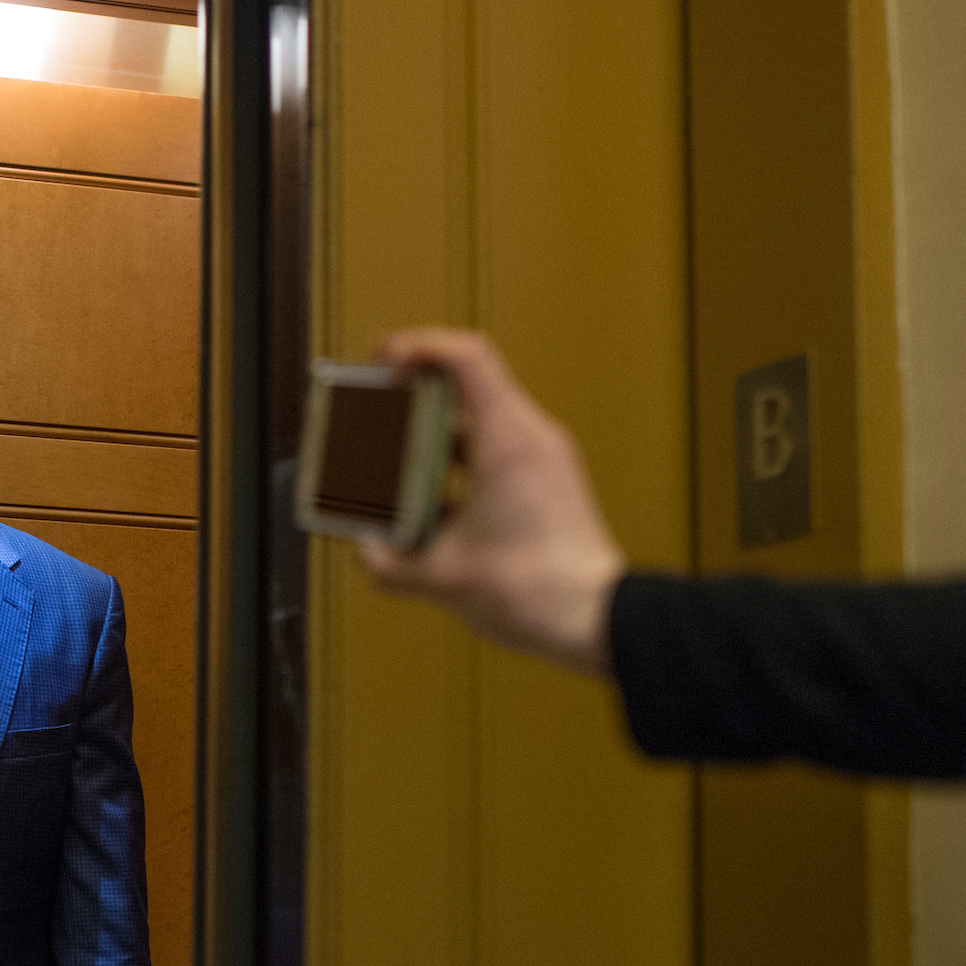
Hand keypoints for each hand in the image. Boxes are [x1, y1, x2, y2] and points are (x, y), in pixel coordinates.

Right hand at [355, 328, 625, 677]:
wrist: (597, 618)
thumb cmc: (537, 591)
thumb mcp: (444, 576)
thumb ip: (391, 562)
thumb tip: (368, 551)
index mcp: (506, 442)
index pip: (466, 357)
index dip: (418, 347)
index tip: (384, 364)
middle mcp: (530, 438)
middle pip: (467, 386)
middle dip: (414, 397)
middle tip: (377, 414)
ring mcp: (543, 458)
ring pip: (478, 422)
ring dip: (433, 436)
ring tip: (395, 465)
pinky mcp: (547, 482)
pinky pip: (493, 452)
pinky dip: (457, 464)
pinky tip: (430, 504)